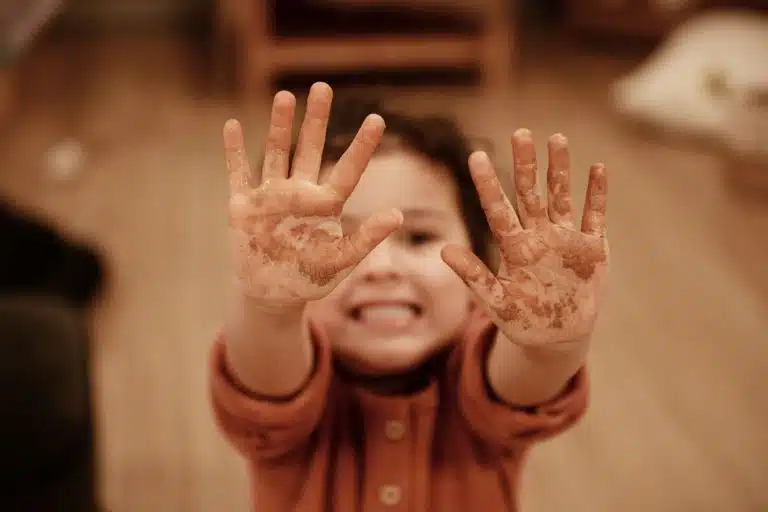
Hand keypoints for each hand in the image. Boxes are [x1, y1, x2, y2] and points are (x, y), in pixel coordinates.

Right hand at [224, 83, 402, 306]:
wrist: (272, 294)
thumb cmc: (310, 278)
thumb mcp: (341, 261)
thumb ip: (366, 238)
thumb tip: (398, 215)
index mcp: (325, 205)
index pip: (348, 170)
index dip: (362, 146)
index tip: (378, 119)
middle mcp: (299, 193)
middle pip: (309, 148)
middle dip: (316, 119)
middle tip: (323, 87)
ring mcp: (270, 196)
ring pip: (276, 152)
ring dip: (278, 125)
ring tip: (285, 96)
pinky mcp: (243, 206)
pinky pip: (238, 173)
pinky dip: (234, 151)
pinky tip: (232, 126)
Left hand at [442, 129, 608, 346]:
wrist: (556, 336)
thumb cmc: (521, 319)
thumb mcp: (495, 301)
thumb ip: (473, 276)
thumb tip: (443, 250)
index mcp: (513, 247)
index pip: (497, 209)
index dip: (487, 184)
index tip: (476, 156)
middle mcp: (538, 236)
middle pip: (530, 193)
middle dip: (526, 164)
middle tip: (520, 133)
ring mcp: (565, 239)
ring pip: (562, 196)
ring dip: (560, 169)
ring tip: (557, 138)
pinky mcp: (591, 249)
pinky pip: (594, 216)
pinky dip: (597, 194)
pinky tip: (597, 168)